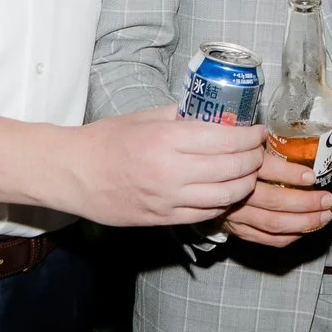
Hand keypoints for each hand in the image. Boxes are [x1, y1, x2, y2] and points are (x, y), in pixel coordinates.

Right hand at [60, 107, 263, 225]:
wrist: (74, 173)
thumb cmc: (106, 141)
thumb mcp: (145, 117)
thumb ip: (182, 115)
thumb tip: (215, 113)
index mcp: (168, 139)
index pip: (227, 139)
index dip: (251, 136)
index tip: (257, 131)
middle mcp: (172, 171)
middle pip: (234, 168)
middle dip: (254, 159)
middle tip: (257, 151)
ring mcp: (170, 198)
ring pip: (227, 195)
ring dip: (245, 183)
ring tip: (247, 172)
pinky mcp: (165, 218)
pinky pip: (208, 213)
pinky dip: (224, 203)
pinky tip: (227, 192)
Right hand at [221, 142, 331, 247]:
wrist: (195, 185)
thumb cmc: (223, 160)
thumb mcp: (235, 142)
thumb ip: (255, 140)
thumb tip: (289, 132)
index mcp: (237, 167)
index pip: (266, 170)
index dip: (291, 174)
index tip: (312, 175)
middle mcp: (236, 193)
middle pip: (274, 201)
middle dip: (305, 202)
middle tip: (327, 200)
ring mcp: (236, 215)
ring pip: (272, 223)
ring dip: (303, 222)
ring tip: (323, 216)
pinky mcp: (237, 230)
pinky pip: (266, 238)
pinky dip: (288, 237)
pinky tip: (304, 230)